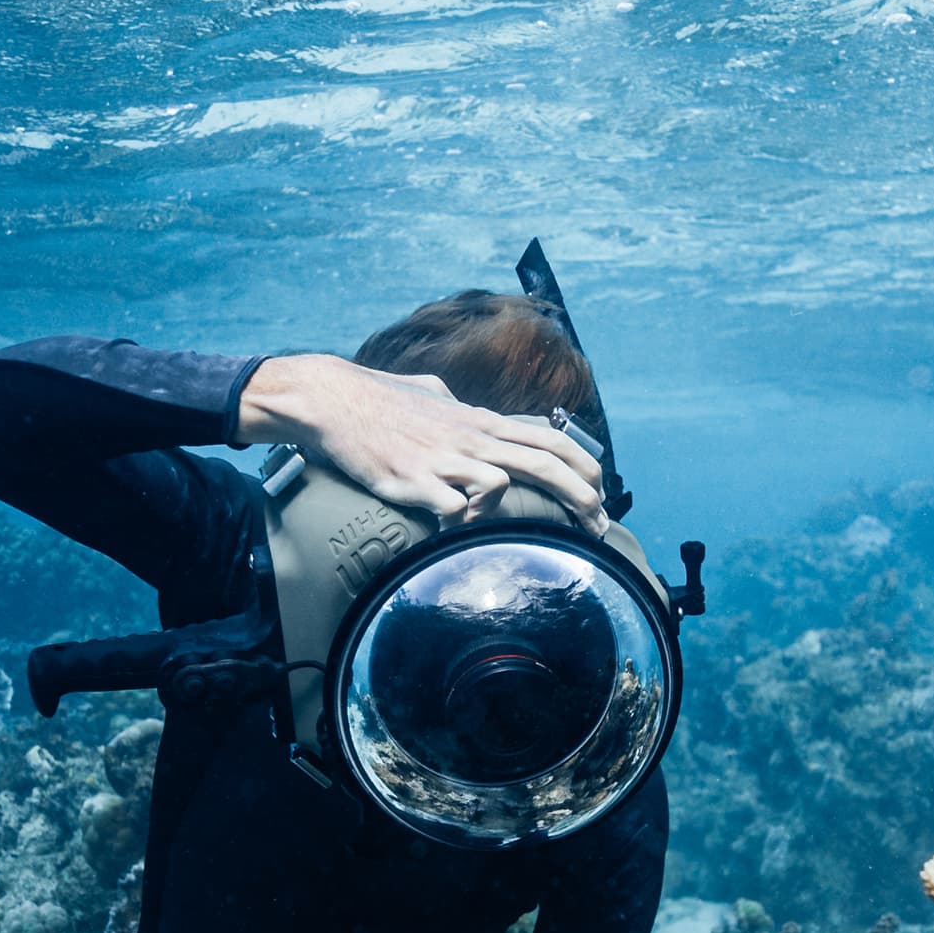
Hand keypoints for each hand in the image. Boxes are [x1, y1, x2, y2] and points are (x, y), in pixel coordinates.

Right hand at [235, 353, 604, 527]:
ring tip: (536, 537)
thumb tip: (462, 404)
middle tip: (600, 525)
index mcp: (479, 421)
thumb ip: (455, 405)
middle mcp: (471, 438)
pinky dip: (467, 523)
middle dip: (581, 496)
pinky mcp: (414, 480)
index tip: (601, 494)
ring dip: (527, 512)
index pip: (549, 439)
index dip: (583, 466)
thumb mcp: (430, 395)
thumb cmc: (378, 398)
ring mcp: (444, 459)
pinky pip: (456, 508)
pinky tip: (463, 532)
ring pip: (506, 482)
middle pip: (545, 462)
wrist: (333, 399)